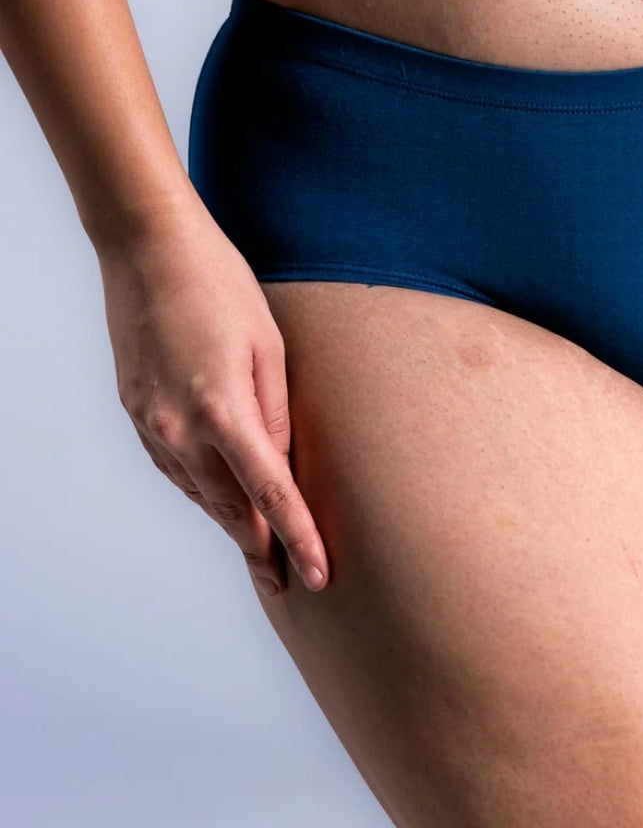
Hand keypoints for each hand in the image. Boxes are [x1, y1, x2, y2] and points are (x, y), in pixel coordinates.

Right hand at [97, 197, 328, 597]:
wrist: (148, 248)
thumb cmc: (220, 285)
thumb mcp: (266, 346)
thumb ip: (275, 414)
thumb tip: (280, 467)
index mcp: (222, 410)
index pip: (269, 495)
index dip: (297, 539)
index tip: (318, 575)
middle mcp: (179, 428)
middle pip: (228, 509)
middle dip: (259, 549)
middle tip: (287, 583)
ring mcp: (150, 424)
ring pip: (198, 493)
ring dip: (229, 522)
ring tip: (260, 552)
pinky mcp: (135, 412)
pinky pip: (174, 467)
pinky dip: (201, 488)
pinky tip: (220, 497)